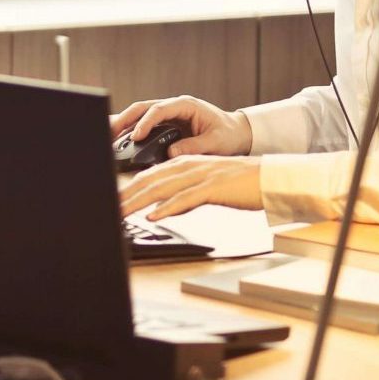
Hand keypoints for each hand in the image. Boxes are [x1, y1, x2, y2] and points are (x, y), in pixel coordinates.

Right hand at [109, 95, 250, 157]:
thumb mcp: (215, 142)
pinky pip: (143, 125)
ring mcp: (168, 115)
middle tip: (109, 133)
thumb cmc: (228, 135)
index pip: (159, 109)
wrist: (236, 133)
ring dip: (123, 124)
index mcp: (186, 105)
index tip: (136, 137)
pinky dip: (130, 132)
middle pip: (142, 108)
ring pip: (138, 115)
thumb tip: (170, 153)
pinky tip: (119, 141)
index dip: (145, 122)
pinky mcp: (165, 125)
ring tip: (107, 137)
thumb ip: (194, 146)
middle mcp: (173, 107)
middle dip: (124, 119)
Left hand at [120, 156, 262, 219]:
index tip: (112, 201)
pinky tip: (154, 216)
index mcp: (186, 163)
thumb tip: (162, 209)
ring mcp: (201, 175)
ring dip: (138, 202)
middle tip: (107, 208)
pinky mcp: (213, 187)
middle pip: (149, 180)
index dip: (128, 189)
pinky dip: (167, 207)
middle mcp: (189, 166)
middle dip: (125, 195)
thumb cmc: (241, 184)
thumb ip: (184, 195)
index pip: (149, 176)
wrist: (271, 178)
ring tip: (120, 213)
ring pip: (162, 188)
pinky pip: (186, 198)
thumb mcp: (206, 187)